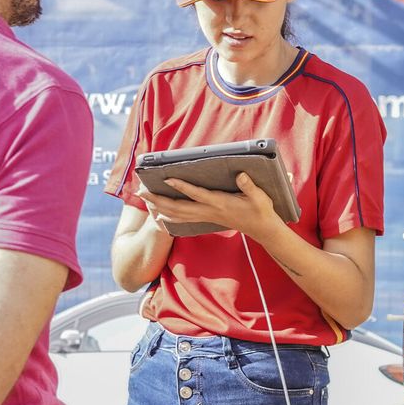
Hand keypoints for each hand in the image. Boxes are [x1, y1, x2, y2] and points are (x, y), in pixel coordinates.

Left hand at [139, 173, 279, 238]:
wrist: (262, 229)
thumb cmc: (261, 210)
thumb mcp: (260, 197)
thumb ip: (249, 187)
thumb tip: (241, 175)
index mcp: (220, 203)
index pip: (197, 194)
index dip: (182, 187)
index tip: (167, 178)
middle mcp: (209, 211)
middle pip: (178, 207)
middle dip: (158, 199)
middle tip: (141, 191)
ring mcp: (206, 216)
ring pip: (177, 214)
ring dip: (159, 207)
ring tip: (144, 198)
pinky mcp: (207, 218)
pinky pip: (183, 219)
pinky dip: (169, 217)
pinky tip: (158, 216)